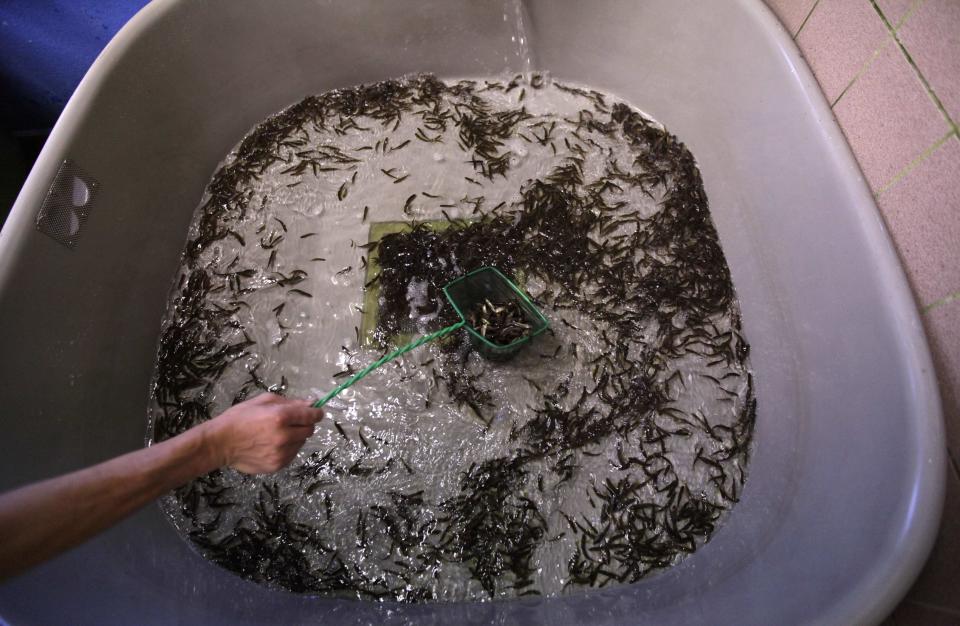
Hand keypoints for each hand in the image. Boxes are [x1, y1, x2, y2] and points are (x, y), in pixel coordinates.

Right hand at [203, 393, 322, 473]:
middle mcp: (284, 436)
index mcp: (281, 417)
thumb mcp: (263, 401)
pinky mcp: (277, 465)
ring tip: (275, 434)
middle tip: (290, 423)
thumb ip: (289, 402)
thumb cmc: (239, 418)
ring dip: (295, 437)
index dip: (316, 413)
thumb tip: (310, 403)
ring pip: (301, 443)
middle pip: (309, 430)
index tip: (315, 412)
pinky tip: (271, 445)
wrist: (220, 443)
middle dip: (304, 425)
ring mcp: (281, 453)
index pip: (311, 416)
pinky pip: (292, 455)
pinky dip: (287, 449)